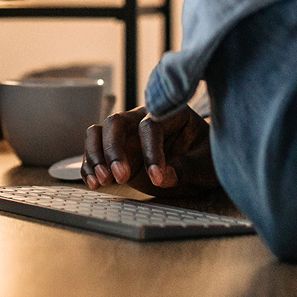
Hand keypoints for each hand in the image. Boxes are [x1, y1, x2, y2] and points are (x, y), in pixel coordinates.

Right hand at [81, 105, 218, 194]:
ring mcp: (128, 134)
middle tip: (120, 177)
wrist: (202, 165)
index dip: (151, 152)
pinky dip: (90, 166)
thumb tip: (162, 176)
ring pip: (99, 132)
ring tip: (102, 181)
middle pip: (117, 122)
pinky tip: (94, 183)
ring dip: (96, 156)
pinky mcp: (119, 152)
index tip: (157, 178)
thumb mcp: (206, 165)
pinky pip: (95, 150)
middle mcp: (144, 118)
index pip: (151, 126)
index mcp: (170, 113)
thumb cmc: (206, 158)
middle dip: (113, 150)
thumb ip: (186, 168)